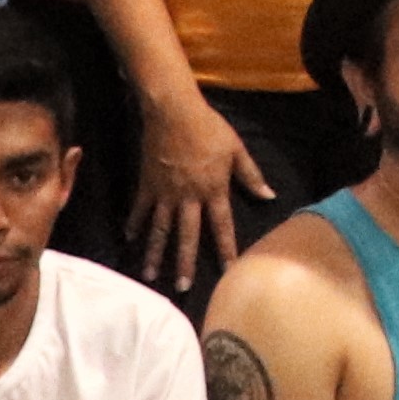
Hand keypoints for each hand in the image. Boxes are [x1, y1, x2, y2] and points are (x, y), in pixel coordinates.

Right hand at [137, 89, 267, 290]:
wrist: (174, 112)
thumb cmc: (210, 129)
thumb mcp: (236, 150)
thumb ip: (251, 176)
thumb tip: (269, 196)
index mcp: (213, 190)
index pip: (222, 226)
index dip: (226, 248)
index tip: (230, 271)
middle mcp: (188, 197)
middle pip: (187, 235)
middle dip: (185, 262)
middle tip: (183, 287)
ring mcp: (165, 193)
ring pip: (160, 229)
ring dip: (156, 252)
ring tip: (151, 275)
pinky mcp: (147, 184)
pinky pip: (140, 209)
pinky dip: (134, 223)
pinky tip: (129, 238)